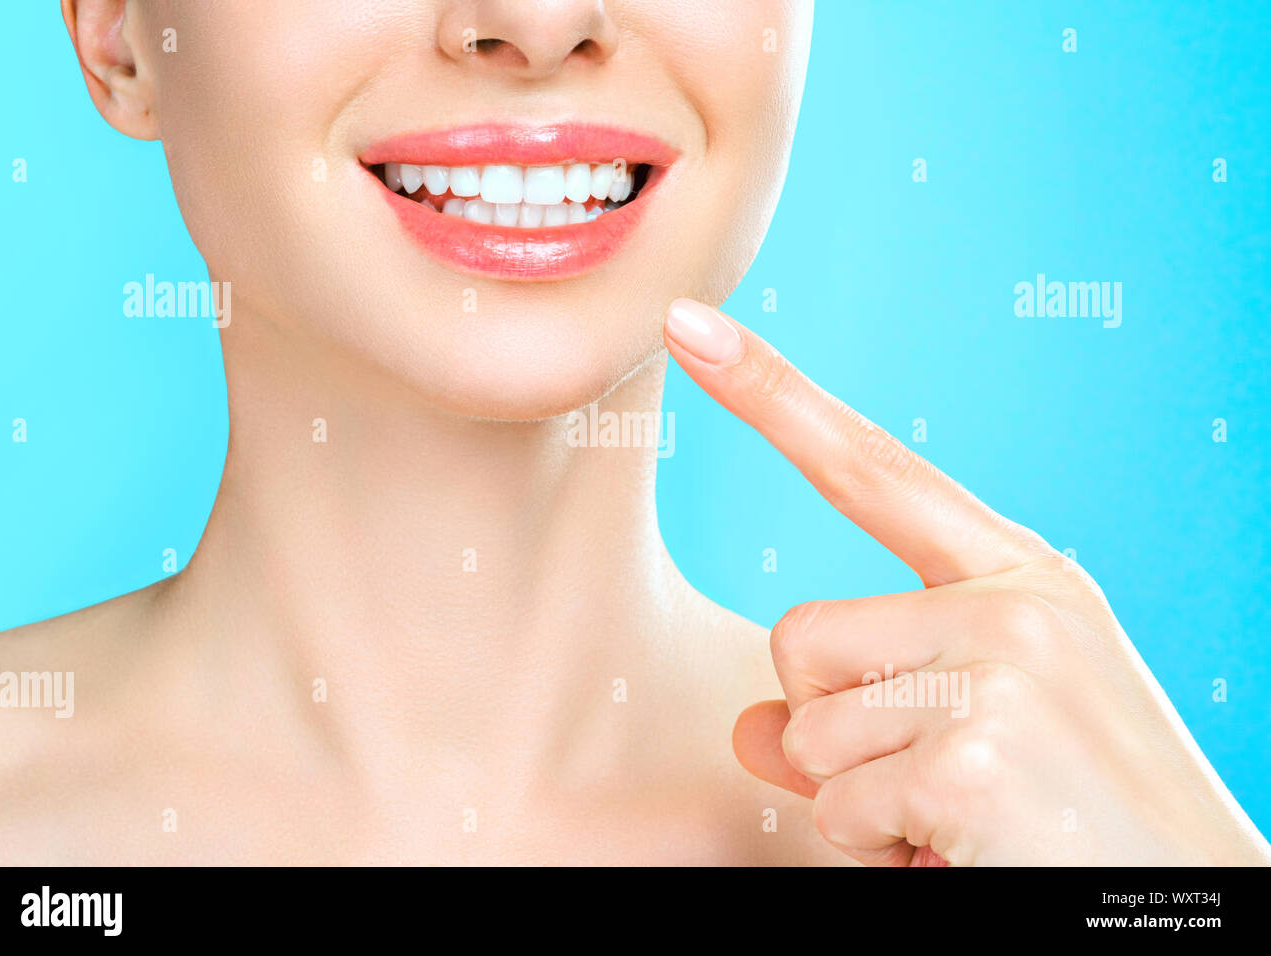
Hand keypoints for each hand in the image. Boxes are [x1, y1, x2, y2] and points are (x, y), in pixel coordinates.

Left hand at [664, 298, 1270, 865]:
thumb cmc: (1072, 818)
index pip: (872, 467)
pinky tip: (966, 852)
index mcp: (1019, 578)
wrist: (1199, 906)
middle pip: (796, 639)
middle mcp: (1013, 604)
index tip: (689, 327)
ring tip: (962, 821)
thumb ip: (851, 712)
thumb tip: (748, 725)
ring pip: (806, 729)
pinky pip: (836, 803)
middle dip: (831, 728)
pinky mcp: (973, 755)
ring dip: (859, 799)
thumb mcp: (967, 735)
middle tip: (932, 779)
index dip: (770, 393)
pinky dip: (878, 848)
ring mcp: (999, 671)